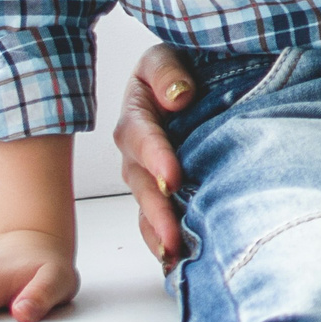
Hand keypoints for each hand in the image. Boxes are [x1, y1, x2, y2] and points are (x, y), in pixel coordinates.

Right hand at [115, 44, 197, 270]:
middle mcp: (136, 150)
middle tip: (173, 234)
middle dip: (157, 209)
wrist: (185, 78)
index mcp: (136, 114)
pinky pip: (154, 220)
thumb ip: (167, 73)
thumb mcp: (164, 58)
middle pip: (141, 182)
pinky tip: (175, 263)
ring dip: (158, 231)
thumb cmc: (176, 67)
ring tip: (173, 255)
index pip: (142, 137)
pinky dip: (162, 241)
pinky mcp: (159, 192)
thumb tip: (179, 96)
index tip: (173, 177)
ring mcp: (145, 174)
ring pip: (146, 206)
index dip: (156, 156)